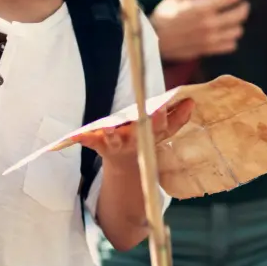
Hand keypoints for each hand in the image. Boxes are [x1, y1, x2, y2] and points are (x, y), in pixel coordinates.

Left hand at [77, 98, 195, 159]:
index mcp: (153, 134)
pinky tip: (75, 135)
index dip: (163, 117)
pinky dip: (83, 138)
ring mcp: (119, 144)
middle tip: (149, 112)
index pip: (162, 126)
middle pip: (142, 132)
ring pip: (116, 139)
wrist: (127, 164)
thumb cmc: (146, 138)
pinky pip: (91, 141)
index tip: (162, 106)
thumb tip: (191, 100)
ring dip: (112, 133)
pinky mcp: (102, 145)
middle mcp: (137, 141)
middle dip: (143, 123)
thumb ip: (177, 117)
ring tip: (108, 127)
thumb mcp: (163, 131)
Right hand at [150, 0, 248, 60]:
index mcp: (203, 7)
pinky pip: (231, 45)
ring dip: (237, 23)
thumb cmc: (163, 16)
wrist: (153, 40)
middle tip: (240, 2)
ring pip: (238, 30)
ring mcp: (211, 38)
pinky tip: (225, 33)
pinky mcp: (209, 50)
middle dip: (243, 5)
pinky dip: (231, 38)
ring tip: (232, 18)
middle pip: (240, 13)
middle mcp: (210, 23)